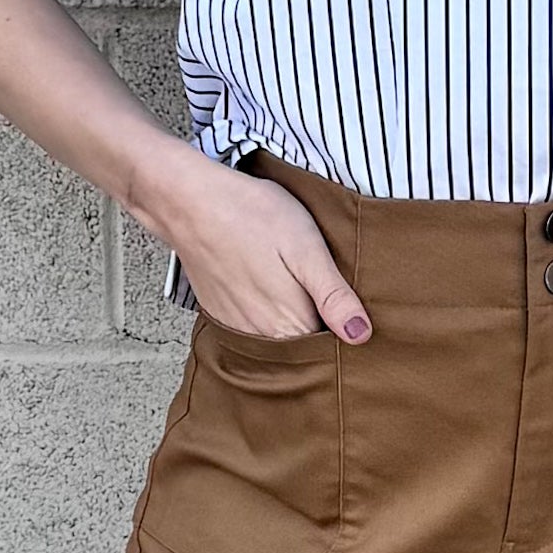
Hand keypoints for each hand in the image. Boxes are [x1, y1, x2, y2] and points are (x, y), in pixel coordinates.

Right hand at [149, 147, 373, 340]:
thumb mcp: (307, 249)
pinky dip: (268, 316)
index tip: (351, 307)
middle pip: (305, 348)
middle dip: (322, 330)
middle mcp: (262, 337)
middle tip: (328, 293)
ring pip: (281, 340)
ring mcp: (238, 329)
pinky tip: (271, 287)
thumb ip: (333, 297)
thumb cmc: (252, 216)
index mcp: (290, 326)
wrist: (192, 203)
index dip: (346, 331)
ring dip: (295, 323)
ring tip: (298, 287)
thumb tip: (360, 336)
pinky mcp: (223, 315)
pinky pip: (257, 329)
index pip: (332, 349)